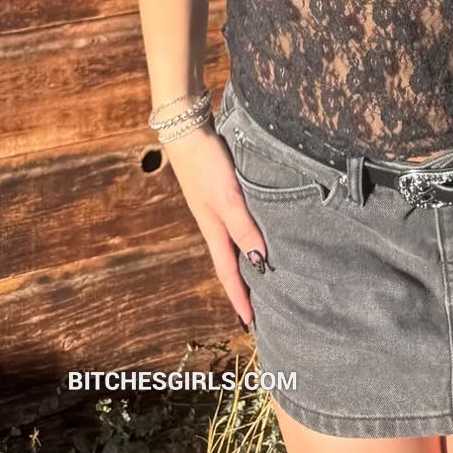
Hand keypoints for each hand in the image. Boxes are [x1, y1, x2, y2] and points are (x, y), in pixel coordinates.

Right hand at [163, 122, 270, 331]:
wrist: (187, 128)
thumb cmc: (205, 164)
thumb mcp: (227, 198)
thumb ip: (244, 227)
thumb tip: (261, 261)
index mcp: (214, 230)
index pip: (229, 272)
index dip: (240, 297)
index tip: (251, 324)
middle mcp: (215, 222)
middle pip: (232, 260)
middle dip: (245, 284)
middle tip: (263, 305)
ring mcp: (217, 206)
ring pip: (236, 241)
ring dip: (248, 259)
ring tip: (266, 273)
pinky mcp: (221, 189)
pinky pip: (239, 222)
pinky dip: (249, 234)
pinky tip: (260, 229)